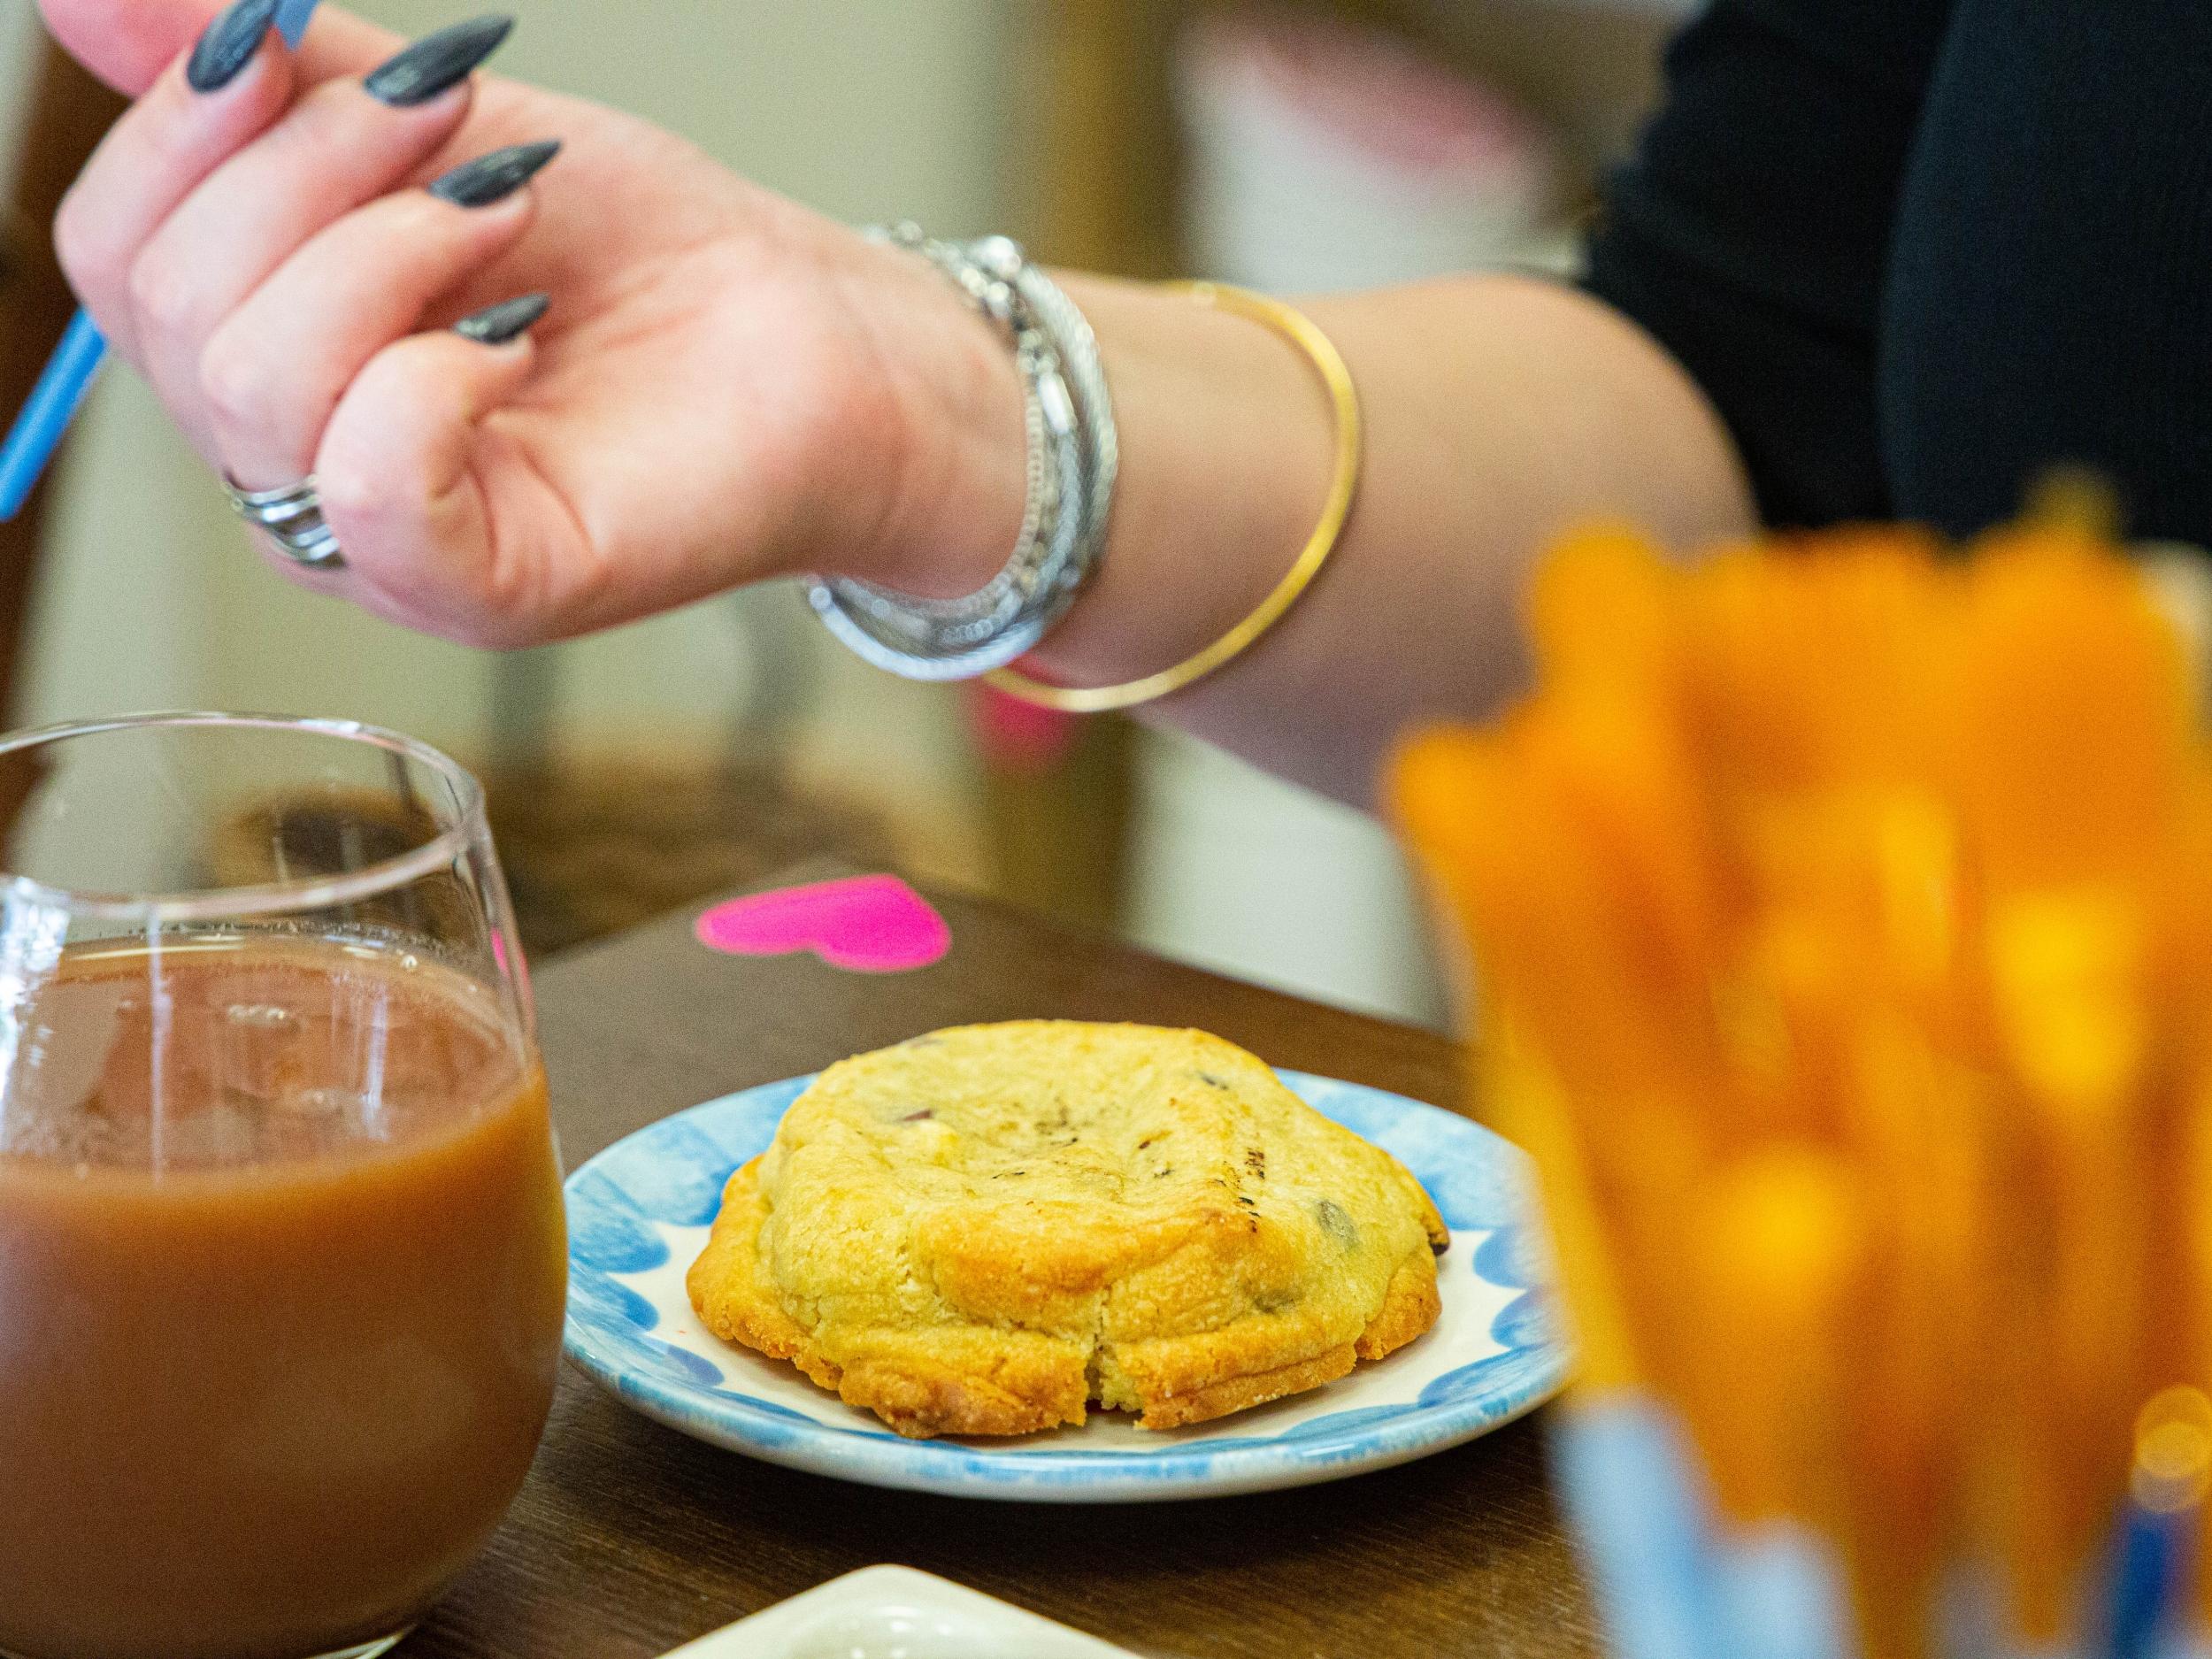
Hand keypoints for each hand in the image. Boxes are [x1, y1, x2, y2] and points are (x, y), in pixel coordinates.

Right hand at [41, 0, 1023, 644]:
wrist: (817, 339)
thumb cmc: (645, 259)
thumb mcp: (441, 134)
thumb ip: (281, 84)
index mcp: (265, 362)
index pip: (113, 255)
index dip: (182, 129)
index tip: (303, 46)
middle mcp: (295, 471)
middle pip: (173, 311)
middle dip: (313, 169)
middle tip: (461, 130)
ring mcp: (382, 547)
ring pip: (256, 386)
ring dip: (388, 248)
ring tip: (510, 215)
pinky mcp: (485, 588)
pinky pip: (371, 487)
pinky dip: (431, 377)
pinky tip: (517, 337)